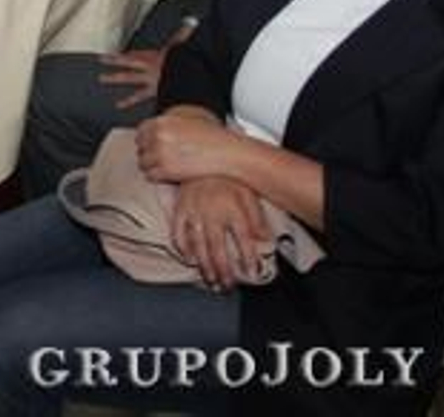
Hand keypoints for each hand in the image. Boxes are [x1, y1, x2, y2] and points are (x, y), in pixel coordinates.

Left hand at [96, 22, 194, 109]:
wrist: (186, 76)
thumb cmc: (184, 61)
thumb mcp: (183, 45)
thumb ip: (185, 33)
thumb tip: (190, 23)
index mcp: (156, 55)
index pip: (137, 53)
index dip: (126, 53)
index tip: (114, 54)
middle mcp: (149, 66)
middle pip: (129, 61)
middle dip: (115, 60)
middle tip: (102, 60)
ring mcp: (149, 78)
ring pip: (129, 78)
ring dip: (115, 78)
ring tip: (103, 78)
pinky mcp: (153, 90)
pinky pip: (138, 96)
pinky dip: (129, 101)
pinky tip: (119, 105)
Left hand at [134, 108, 238, 183]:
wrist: (228, 153)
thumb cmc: (213, 138)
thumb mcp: (187, 123)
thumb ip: (167, 127)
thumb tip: (154, 133)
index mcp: (162, 122)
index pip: (140, 132)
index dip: (146, 141)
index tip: (151, 147)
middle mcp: (158, 136)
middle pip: (140, 148)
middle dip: (148, 154)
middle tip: (161, 159)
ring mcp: (160, 153)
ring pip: (143, 164)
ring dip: (152, 167)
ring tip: (167, 168)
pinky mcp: (166, 170)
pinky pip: (150, 176)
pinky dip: (158, 177)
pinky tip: (170, 176)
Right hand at [169, 177, 270, 291]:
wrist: (203, 158)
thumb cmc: (228, 179)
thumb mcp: (249, 195)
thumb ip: (257, 218)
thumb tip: (265, 240)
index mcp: (232, 209)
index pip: (243, 240)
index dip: (248, 258)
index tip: (251, 272)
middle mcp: (212, 213)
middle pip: (218, 248)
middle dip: (223, 270)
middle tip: (226, 285)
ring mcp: (193, 212)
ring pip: (198, 245)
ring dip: (204, 265)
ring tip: (210, 279)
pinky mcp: (180, 209)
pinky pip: (178, 232)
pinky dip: (182, 247)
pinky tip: (189, 259)